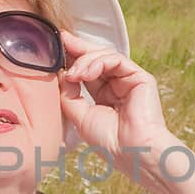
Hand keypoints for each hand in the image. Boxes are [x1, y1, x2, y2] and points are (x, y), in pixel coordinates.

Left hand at [58, 30, 173, 168]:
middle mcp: (117, 85)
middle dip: (76, 49)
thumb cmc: (108, 141)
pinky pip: (116, 59)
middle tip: (60, 40)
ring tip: (72, 74)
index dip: (72, 58)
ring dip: (84, 61)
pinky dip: (98, 62)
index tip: (54, 48)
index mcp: (103, 95)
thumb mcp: (79, 115)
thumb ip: (68, 94)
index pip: (86, 70)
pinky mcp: (140, 77)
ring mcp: (128, 80)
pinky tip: (85, 74)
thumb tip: (60, 73)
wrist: (131, 152)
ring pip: (105, 55)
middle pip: (95, 58)